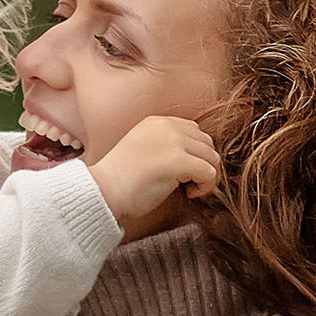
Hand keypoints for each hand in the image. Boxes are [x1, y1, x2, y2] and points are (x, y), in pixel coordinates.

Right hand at [89, 114, 221, 235]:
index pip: (194, 131)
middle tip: (186, 182)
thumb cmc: (120, 179)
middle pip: (207, 143)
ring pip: (212, 158)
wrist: (103, 190)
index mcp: (157, 122)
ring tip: (187, 188)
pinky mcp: (179, 161)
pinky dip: (205, 187)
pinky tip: (187, 193)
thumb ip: (165, 145)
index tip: (181, 172)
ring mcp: (174, 142)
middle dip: (202, 164)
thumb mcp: (142, 148)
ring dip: (205, 176)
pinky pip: (210, 173)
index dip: (194, 154)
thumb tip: (196, 157)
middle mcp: (168, 127)